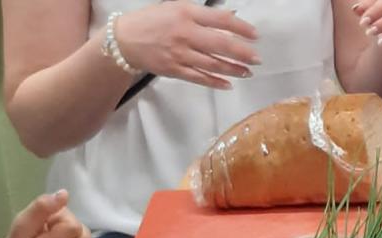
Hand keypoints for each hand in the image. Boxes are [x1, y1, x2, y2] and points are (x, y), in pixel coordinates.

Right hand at [116, 2, 259, 88]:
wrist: (124, 39)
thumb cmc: (153, 20)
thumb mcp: (177, 7)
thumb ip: (203, 14)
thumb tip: (230, 17)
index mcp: (186, 13)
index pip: (221, 20)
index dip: (241, 28)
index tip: (255, 35)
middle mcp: (185, 33)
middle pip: (221, 45)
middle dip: (243, 53)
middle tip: (257, 59)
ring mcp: (179, 53)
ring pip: (213, 64)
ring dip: (234, 70)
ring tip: (248, 72)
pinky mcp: (174, 70)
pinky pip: (199, 78)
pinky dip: (215, 83)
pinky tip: (229, 84)